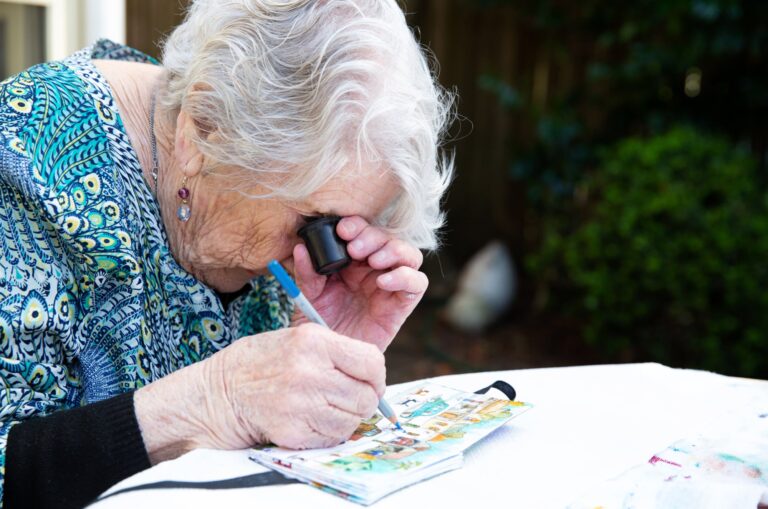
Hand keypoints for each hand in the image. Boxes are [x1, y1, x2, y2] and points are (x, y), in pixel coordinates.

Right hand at [134, 323, 384, 462]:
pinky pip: (332, 438)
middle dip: (363, 401)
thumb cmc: (261, 362)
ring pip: (353, 420)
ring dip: (346, 418)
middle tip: (347, 399)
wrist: (218, 392)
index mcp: (314, 340)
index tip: (369, 382)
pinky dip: (328, 433)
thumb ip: (337, 352)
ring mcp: (300, 403)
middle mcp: (309, 370)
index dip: (376, 376)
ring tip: (324, 407)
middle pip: (366, 396)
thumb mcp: (297, 338)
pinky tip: (310, 420)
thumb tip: (375, 377)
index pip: (372, 362)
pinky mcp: (292, 431)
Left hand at [292, 216, 427, 350]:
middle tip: (354, 248)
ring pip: (409, 255)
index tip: (341, 229)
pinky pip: (417, 284)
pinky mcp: (401, 305)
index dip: (357, 225)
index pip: (363, 232)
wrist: (330, 359)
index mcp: (352, 262)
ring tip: (373, 261)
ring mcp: (390, 286)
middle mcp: (374, 270)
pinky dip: (405, 277)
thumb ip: (307, 272)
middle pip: (387, 239)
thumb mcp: (308, 295)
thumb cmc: (320, 325)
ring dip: (393, 251)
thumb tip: (300, 247)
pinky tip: (383, 282)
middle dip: (372, 237)